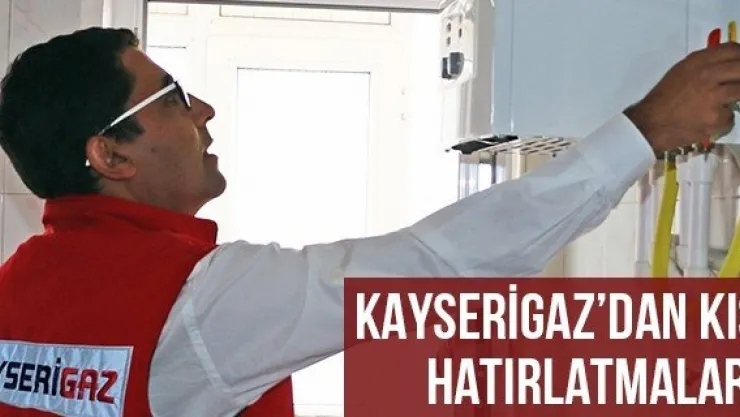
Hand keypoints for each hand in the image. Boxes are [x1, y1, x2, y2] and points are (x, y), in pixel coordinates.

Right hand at [624, 42, 739, 151]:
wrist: (649, 124)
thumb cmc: (663, 99)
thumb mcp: (680, 71)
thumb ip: (704, 65)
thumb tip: (728, 64)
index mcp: (697, 62)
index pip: (733, 50)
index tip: (739, 66)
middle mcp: (707, 75)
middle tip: (735, 86)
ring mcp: (714, 97)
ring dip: (732, 100)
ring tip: (714, 106)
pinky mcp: (716, 118)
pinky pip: (730, 118)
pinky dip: (721, 121)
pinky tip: (705, 121)